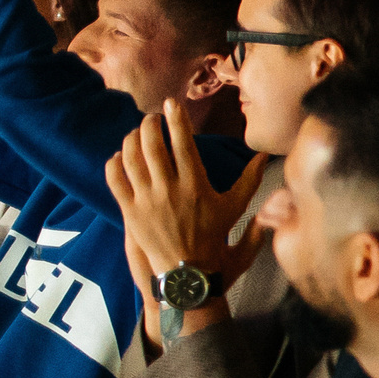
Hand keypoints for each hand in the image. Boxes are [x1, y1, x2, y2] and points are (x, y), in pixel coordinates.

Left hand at [103, 102, 268, 288]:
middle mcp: (168, 190)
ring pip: (131, 158)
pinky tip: (120, 156)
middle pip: (152, 145)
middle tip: (153, 118)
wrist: (187, 274)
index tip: (172, 103)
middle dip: (150, 124)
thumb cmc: (214, 240)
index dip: (176, 120)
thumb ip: (250, 181)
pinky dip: (114, 162)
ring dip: (132, 139)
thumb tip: (263, 156)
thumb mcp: (237, 209)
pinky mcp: (129, 212)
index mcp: (195, 186)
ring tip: (137, 132)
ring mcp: (145, 200)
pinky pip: (115, 180)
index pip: (183, 144)